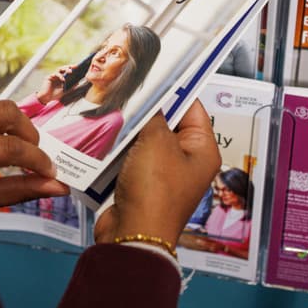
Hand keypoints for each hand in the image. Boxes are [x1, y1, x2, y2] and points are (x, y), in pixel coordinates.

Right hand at [36, 64, 75, 103]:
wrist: (47, 98)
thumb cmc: (55, 94)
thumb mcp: (65, 90)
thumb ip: (71, 86)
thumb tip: (78, 82)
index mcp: (62, 78)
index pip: (67, 71)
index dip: (72, 68)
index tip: (78, 67)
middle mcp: (57, 76)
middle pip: (63, 68)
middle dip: (69, 67)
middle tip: (74, 67)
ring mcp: (53, 76)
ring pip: (59, 69)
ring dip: (65, 69)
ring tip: (70, 72)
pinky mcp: (49, 77)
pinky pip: (54, 74)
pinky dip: (59, 76)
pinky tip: (63, 79)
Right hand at [95, 101, 220, 246]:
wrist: (132, 234)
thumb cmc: (155, 190)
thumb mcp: (156, 141)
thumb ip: (153, 114)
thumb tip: (149, 97)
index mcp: (202, 150)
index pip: (193, 107)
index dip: (174, 89)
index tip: (153, 73)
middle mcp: (186, 161)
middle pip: (167, 123)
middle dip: (147, 108)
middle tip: (127, 88)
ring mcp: (162, 173)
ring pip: (145, 139)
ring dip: (130, 128)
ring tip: (112, 107)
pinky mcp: (140, 183)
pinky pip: (130, 157)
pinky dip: (119, 147)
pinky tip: (104, 133)